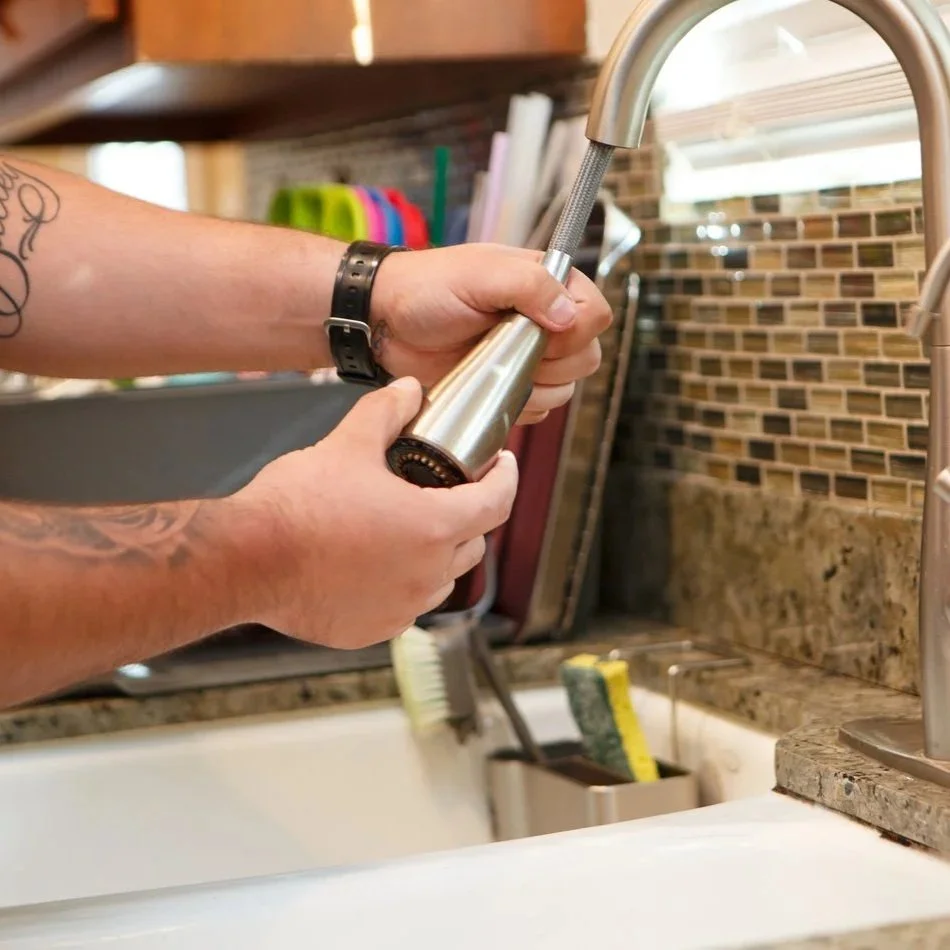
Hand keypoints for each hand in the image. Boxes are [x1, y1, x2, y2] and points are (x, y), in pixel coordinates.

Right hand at [234, 377, 517, 648]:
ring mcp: (402, 607)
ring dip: (436, 553)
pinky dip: (401, 583)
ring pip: (440, 578)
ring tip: (408, 527)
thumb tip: (410, 391)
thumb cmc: (298, 505)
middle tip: (447, 491)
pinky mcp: (373, 630)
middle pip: (472, 542)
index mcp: (434, 527)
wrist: (246, 559)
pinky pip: (404, 605)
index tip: (502, 465)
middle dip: (468, 514)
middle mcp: (427, 574)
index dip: (506, 477)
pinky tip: (374, 563)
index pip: (497, 502)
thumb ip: (387, 412)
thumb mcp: (349, 444)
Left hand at [370, 244, 612, 423]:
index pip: (596, 315)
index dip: (574, 330)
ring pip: (566, 390)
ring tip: (491, 365)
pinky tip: (486, 384)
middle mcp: (547, 322)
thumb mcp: (479, 274)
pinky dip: (517, 405)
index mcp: (549, 285)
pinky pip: (539, 410)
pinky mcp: (512, 388)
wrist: (387, 323)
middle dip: (551, 362)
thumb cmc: (428, 288)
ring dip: (532, 386)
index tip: (535, 329)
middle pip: (588, 358)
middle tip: (505, 347)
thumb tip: (568, 316)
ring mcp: (530, 358)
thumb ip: (530, 285)